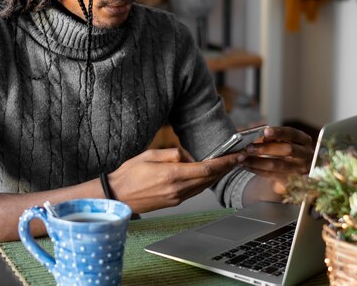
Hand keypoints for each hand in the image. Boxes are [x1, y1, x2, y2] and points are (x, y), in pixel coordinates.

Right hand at [108, 147, 245, 212]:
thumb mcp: (150, 154)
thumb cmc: (129, 174)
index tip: (237, 155)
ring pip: (204, 186)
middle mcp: (177, 189)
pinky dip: (204, 182)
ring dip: (217, 175)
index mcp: (172, 174)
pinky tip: (207, 175)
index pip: (206, 168)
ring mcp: (176, 198)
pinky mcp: (173, 202)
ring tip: (227, 165)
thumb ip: (172, 154)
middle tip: (238, 157)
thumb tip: (187, 156)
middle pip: (209, 178)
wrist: (117, 195)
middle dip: (226, 168)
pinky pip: (194, 191)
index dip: (225, 162)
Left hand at [241, 126, 312, 195]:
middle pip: (287, 150)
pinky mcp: (292, 181)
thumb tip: (257, 136)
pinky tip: (246, 165)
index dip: (279, 132)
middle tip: (248, 147)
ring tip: (242, 158)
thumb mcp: (284, 141)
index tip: (265, 131)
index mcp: (304, 141)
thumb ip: (273, 138)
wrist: (296, 171)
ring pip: (277, 165)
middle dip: (266, 148)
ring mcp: (300, 169)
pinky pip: (271, 175)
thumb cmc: (286, 151)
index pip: (293, 134)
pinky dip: (256, 170)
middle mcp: (306, 155)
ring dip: (256, 161)